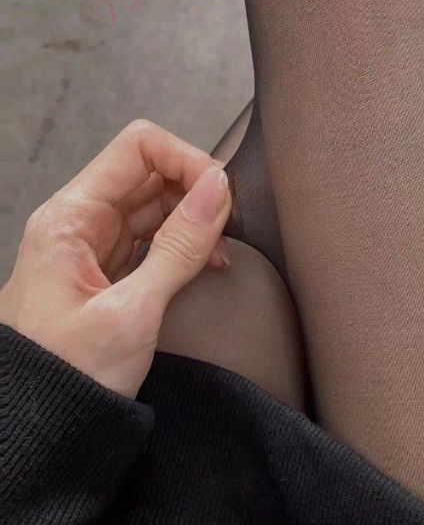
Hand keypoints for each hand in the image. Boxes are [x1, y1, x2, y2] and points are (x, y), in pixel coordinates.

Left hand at [0, 120, 231, 397]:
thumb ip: (180, 246)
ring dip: (194, 218)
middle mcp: (80, 222)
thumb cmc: (65, 379)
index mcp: (71, 217)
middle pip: (151, 171)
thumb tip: (219, 189)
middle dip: (195, 190)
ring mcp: (94, 246)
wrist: (37, 436)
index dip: (185, 158)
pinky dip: (184, 242)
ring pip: (157, 204)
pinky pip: (153, 236)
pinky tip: (205, 261)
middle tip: (227, 225)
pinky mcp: (108, 271)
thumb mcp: (132, 312)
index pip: (138, 147)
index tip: (220, 191)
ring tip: (218, 248)